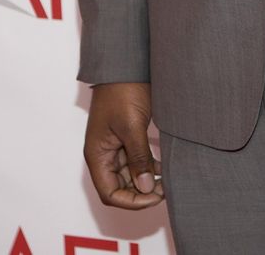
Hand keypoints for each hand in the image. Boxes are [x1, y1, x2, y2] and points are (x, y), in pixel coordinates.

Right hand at [84, 82, 164, 209]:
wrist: (125, 63)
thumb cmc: (122, 90)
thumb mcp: (132, 126)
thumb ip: (138, 157)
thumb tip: (145, 187)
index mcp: (97, 154)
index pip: (110, 193)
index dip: (132, 201)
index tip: (155, 196)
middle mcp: (103, 154)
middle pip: (119, 187)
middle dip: (141, 192)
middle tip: (164, 188)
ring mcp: (115, 145)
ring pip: (129, 175)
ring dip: (146, 180)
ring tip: (167, 179)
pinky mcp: (126, 136)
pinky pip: (135, 160)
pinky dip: (148, 166)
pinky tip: (163, 166)